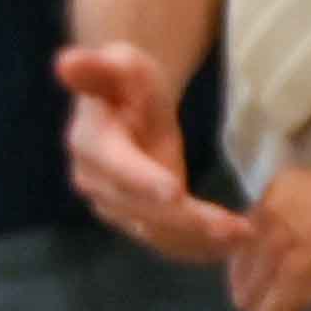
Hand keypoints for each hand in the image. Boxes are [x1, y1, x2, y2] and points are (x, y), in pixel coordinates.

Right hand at [52, 44, 243, 264]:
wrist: (126, 104)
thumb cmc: (127, 81)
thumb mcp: (120, 64)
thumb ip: (98, 66)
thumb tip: (65, 63)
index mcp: (91, 144)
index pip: (117, 167)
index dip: (143, 180)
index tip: (174, 193)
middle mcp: (96, 183)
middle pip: (142, 208)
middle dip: (188, 220)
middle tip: (235, 228)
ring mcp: (113, 206)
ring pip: (157, 231)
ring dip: (200, 239)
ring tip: (244, 237)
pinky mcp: (134, 220)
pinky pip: (165, 240)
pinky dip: (197, 247)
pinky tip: (231, 246)